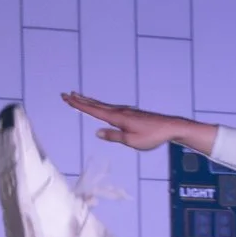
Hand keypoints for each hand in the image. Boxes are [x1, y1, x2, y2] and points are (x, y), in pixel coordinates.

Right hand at [63, 92, 194, 151]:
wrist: (169, 127)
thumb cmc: (152, 136)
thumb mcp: (132, 141)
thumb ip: (114, 136)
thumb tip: (98, 132)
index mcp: (117, 118)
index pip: (93, 110)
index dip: (79, 104)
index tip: (67, 98)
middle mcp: (119, 111)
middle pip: (95, 104)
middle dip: (80, 100)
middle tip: (65, 95)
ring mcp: (124, 111)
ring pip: (102, 105)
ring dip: (88, 101)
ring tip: (78, 97)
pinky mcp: (129, 113)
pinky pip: (109, 108)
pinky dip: (100, 106)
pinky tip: (99, 107)